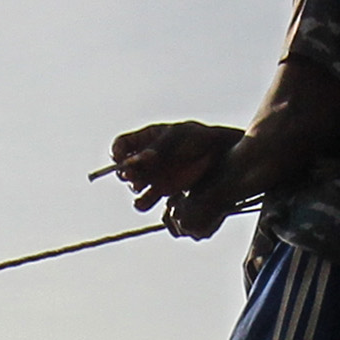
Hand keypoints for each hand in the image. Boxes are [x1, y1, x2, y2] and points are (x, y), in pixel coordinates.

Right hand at [107, 120, 238, 234]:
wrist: (222, 157)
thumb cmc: (200, 140)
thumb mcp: (178, 137)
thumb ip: (158, 148)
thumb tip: (136, 160)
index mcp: (146, 139)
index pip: (121, 146)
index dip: (117, 153)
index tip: (121, 159)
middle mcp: (146, 159)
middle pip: (123, 169)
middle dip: (126, 173)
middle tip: (135, 177)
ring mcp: (154, 176)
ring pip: (133, 187)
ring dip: (135, 189)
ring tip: (143, 189)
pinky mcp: (164, 192)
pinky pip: (146, 201)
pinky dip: (146, 202)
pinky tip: (156, 198)